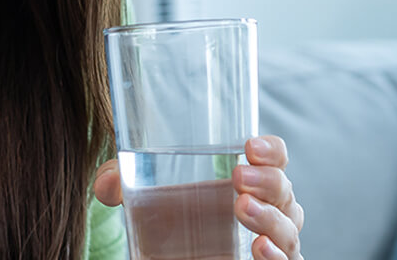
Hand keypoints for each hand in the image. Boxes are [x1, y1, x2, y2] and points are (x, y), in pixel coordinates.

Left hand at [92, 134, 304, 259]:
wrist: (172, 256)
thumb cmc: (171, 220)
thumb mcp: (145, 197)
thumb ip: (124, 184)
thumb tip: (107, 183)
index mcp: (249, 181)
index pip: (275, 159)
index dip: (272, 150)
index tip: (249, 146)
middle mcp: (268, 209)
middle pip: (285, 191)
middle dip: (268, 182)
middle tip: (238, 178)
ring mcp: (271, 242)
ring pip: (289, 229)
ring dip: (271, 218)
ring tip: (243, 209)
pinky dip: (278, 256)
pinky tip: (260, 248)